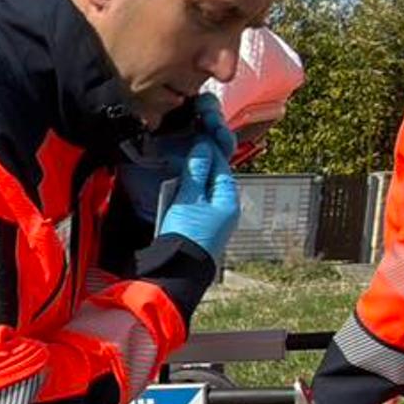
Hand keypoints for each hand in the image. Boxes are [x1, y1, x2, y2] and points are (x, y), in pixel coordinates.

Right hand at [158, 108, 242, 264]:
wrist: (175, 272)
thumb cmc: (185, 236)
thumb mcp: (190, 199)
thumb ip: (196, 171)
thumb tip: (203, 146)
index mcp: (227, 200)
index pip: (220, 164)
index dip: (208, 147)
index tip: (196, 131)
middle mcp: (224, 209)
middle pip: (213, 176)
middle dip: (200, 161)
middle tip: (186, 142)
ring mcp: (212, 220)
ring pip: (203, 189)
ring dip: (192, 176)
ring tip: (179, 161)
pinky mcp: (199, 228)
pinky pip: (195, 202)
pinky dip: (187, 192)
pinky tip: (176, 186)